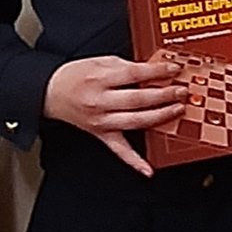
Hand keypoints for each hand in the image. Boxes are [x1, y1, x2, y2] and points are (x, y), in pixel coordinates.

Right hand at [43, 54, 186, 176]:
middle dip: (164, 95)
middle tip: (181, 91)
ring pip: (135, 121)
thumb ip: (126, 66)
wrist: (50, 92)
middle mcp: (100, 101)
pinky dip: (134, 162)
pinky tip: (149, 169)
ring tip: (177, 110)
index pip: (135, 74)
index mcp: (100, 79)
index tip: (175, 69)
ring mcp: (101, 121)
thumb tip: (153, 69)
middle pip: (138, 99)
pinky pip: (119, 150)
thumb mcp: (100, 61)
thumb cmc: (75, 75)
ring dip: (160, 117)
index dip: (158, 71)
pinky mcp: (100, 134)